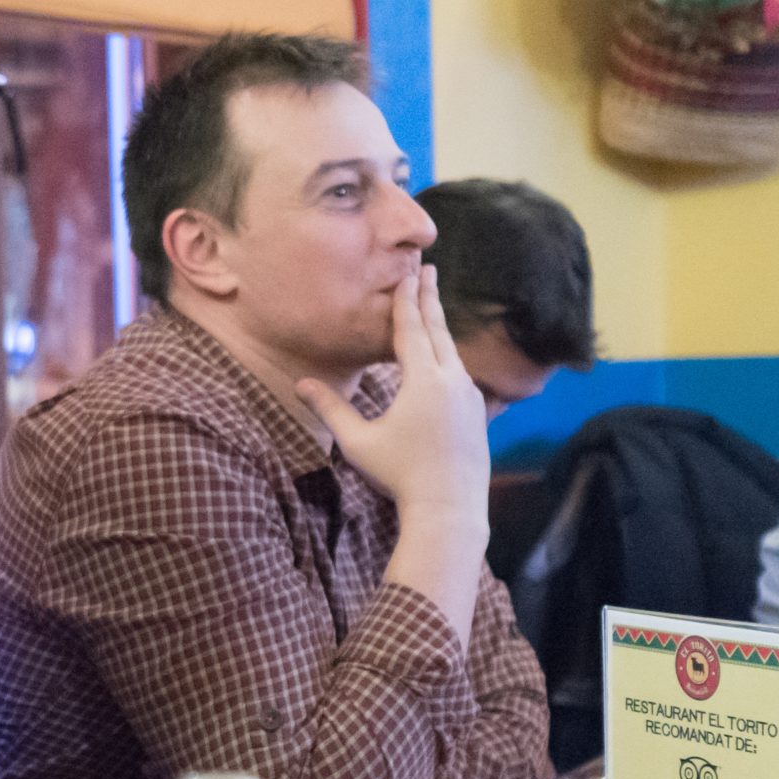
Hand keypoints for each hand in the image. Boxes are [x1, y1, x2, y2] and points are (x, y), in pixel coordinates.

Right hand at [296, 267, 489, 528]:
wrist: (449, 507)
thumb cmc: (399, 475)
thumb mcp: (358, 442)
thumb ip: (331, 409)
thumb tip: (300, 383)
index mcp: (424, 380)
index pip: (411, 330)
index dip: (406, 300)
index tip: (408, 273)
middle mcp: (452, 380)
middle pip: (438, 331)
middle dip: (430, 300)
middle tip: (430, 271)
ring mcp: (470, 396)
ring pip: (453, 352)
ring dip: (441, 328)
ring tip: (433, 311)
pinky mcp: (478, 412)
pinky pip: (461, 373)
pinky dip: (450, 356)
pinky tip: (445, 361)